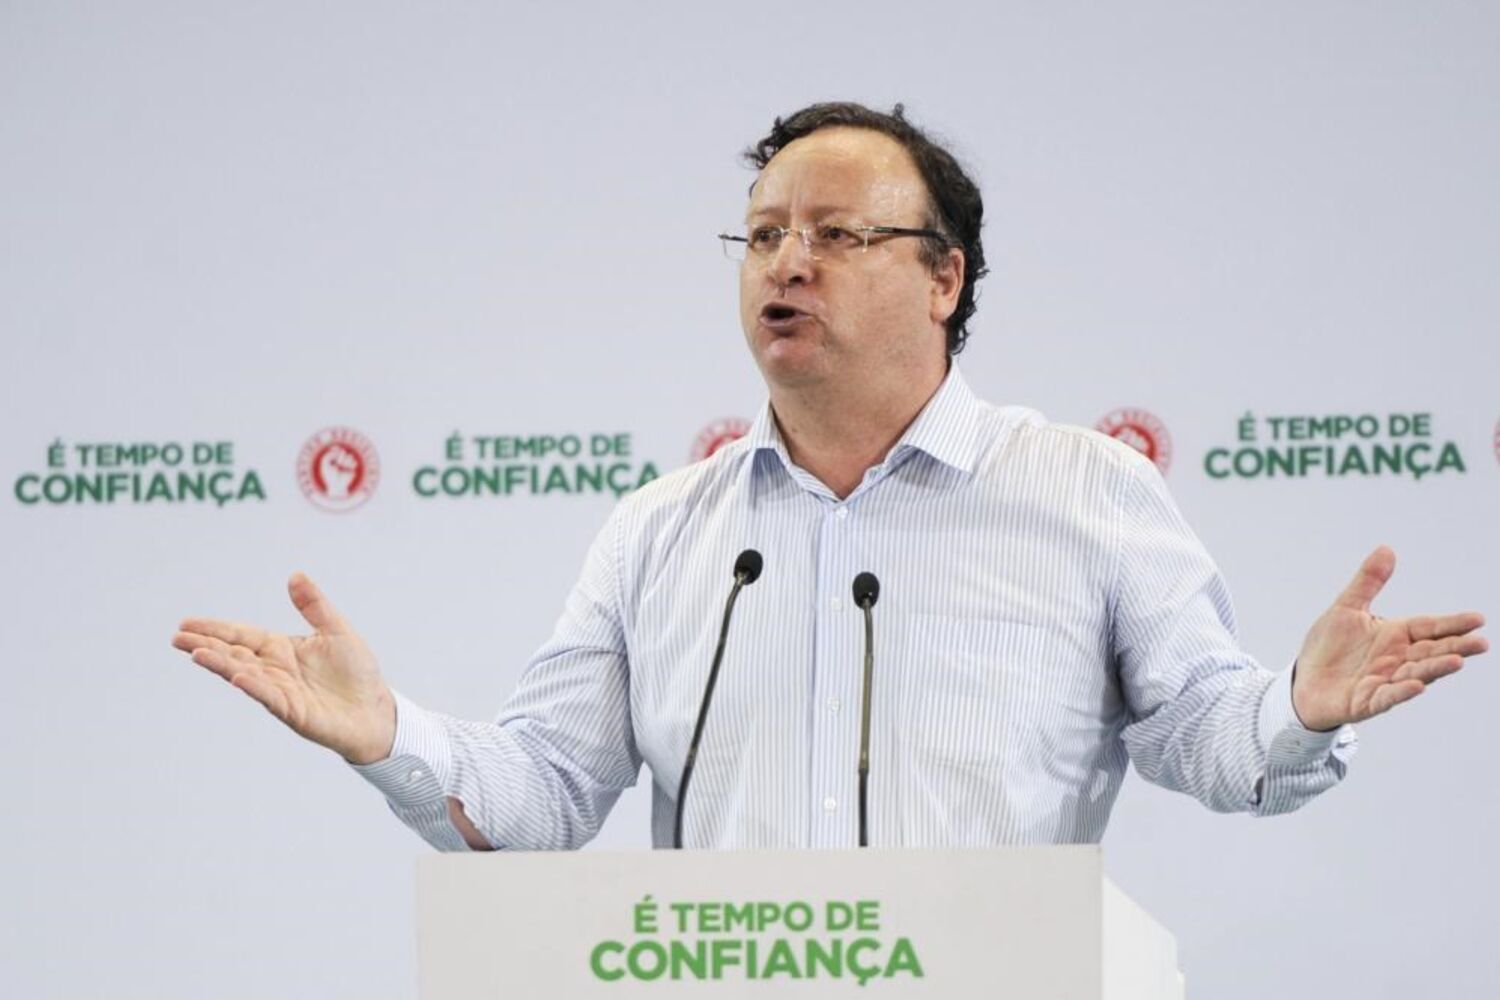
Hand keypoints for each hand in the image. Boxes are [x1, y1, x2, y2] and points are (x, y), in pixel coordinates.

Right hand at [172, 573, 396, 763]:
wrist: (377, 710)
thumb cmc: (357, 672)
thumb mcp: (337, 630)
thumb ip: (315, 606)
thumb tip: (295, 575)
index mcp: (282, 648)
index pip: (242, 635)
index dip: (215, 629)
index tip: (187, 623)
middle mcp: (275, 669)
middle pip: (234, 654)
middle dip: (206, 645)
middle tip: (177, 638)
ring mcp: (281, 691)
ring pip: (245, 674)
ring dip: (221, 665)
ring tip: (197, 654)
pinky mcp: (293, 711)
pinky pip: (269, 696)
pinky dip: (253, 686)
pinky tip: (237, 676)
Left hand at [1292, 546, 1486, 730]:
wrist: (1304, 680)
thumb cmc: (1328, 647)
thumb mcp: (1346, 608)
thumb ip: (1367, 582)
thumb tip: (1386, 549)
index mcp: (1395, 635)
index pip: (1430, 627)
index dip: (1452, 624)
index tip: (1478, 619)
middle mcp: (1396, 658)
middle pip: (1431, 652)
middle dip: (1456, 647)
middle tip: (1481, 643)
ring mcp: (1385, 680)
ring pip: (1416, 673)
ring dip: (1435, 668)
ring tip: (1457, 661)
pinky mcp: (1368, 701)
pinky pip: (1387, 696)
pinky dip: (1402, 691)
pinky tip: (1416, 685)